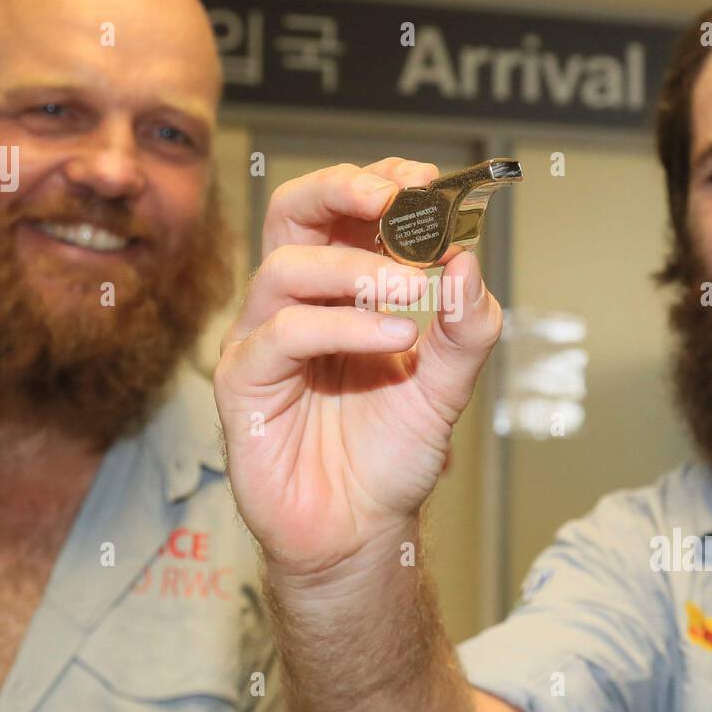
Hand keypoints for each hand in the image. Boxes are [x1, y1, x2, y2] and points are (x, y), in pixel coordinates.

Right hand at [213, 158, 503, 579]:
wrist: (361, 530)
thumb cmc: (392, 454)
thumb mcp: (446, 385)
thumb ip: (465, 328)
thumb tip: (468, 260)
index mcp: (340, 290)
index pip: (343, 212)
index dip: (379, 185)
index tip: (426, 180)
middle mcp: (296, 304)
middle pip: (292, 213)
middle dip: (341, 191)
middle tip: (396, 199)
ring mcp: (264, 340)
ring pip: (288, 268)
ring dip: (357, 269)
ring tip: (414, 292)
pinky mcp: (243, 383)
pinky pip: (281, 334)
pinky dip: (341, 325)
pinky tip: (392, 339)